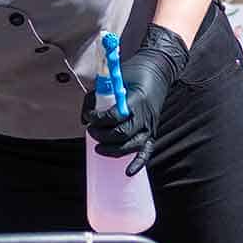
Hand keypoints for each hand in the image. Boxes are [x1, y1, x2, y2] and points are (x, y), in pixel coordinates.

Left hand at [81, 24, 189, 176]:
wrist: (158, 70)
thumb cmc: (134, 73)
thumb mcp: (114, 78)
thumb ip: (96, 96)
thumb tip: (84, 117)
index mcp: (136, 100)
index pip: (115, 117)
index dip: (98, 119)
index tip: (89, 116)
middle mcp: (145, 115)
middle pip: (121, 134)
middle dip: (102, 135)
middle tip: (91, 131)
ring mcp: (150, 125)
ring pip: (131, 146)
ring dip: (113, 150)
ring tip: (98, 147)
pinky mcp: (152, 131)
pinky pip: (146, 151)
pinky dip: (138, 163)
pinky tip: (128, 172)